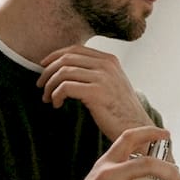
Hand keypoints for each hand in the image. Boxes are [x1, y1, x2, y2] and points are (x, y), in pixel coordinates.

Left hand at [38, 45, 153, 140]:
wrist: (138, 130)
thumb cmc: (122, 112)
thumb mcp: (113, 85)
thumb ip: (97, 73)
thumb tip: (68, 70)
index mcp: (109, 60)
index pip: (75, 49)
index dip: (55, 56)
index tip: (43, 66)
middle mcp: (106, 65)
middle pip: (66, 58)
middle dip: (48, 71)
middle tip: (41, 85)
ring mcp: (102, 77)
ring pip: (63, 72)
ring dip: (50, 85)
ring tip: (48, 98)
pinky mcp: (96, 92)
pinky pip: (65, 87)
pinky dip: (56, 95)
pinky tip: (57, 105)